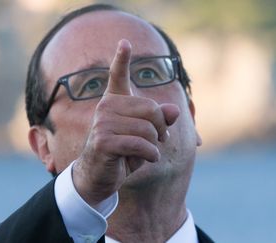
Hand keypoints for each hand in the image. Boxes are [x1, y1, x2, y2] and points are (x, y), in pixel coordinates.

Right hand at [72, 39, 179, 205]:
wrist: (100, 176)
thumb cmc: (125, 152)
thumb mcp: (146, 134)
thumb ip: (160, 120)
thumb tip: (174, 111)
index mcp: (115, 101)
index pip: (118, 76)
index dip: (122, 58)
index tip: (125, 42)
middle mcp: (106, 107)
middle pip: (152, 110)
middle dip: (162, 129)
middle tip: (158, 140)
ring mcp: (102, 123)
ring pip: (148, 129)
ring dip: (155, 145)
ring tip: (147, 151)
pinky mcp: (103, 141)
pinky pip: (141, 144)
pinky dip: (151, 155)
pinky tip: (146, 160)